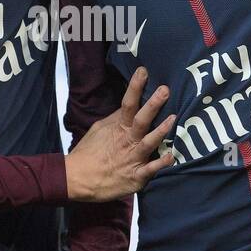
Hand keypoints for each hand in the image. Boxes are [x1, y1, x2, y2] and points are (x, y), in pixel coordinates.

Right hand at [65, 67, 174, 201]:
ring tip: (173, 119)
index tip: (144, 71)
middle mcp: (127, 141)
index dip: (135, 87)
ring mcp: (132, 158)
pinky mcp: (135, 176)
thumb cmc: (88, 153)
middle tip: (165, 90)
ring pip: (148, 142)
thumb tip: (128, 104)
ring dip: (161, 130)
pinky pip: (150, 170)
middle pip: (141, 120)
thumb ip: (115, 118)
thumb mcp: (98, 130)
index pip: (128, 103)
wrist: (77, 179)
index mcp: (118, 128)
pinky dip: (161, 164)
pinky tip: (172, 157)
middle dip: (153, 105)